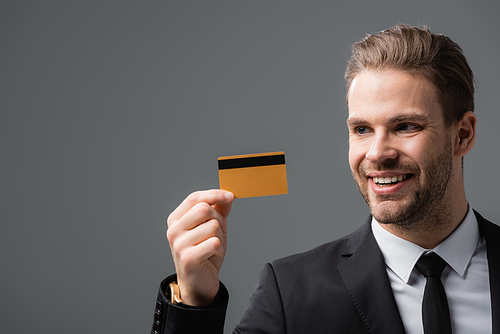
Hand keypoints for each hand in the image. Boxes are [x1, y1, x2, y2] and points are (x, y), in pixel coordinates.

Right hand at [166, 189, 233, 306]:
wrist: (198, 282)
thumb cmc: (204, 252)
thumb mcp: (212, 227)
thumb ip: (218, 210)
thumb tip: (228, 196)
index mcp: (176, 219)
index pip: (194, 198)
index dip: (214, 194)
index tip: (230, 196)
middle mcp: (174, 230)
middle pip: (204, 209)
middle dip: (218, 219)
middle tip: (216, 233)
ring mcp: (179, 244)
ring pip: (213, 226)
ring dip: (220, 237)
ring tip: (212, 247)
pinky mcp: (188, 258)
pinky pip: (215, 243)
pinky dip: (220, 249)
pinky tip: (212, 256)